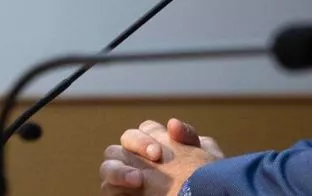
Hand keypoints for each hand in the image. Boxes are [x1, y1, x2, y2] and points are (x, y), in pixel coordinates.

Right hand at [100, 118, 223, 195]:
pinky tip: (132, 189)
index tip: (161, 151)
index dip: (151, 135)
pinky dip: (115, 186)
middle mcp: (140, 157)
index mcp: (159, 144)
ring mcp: (127, 176)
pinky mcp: (119, 193)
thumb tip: (171, 123)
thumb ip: (188, 137)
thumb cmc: (202, 181)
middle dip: (138, 143)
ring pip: (109, 163)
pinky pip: (107, 186)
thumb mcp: (204, 158)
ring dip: (119, 169)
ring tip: (137, 179)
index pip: (146, 129)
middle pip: (126, 139)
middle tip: (156, 156)